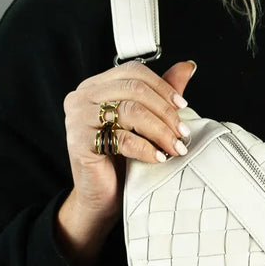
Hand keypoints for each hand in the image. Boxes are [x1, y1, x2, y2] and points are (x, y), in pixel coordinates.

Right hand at [56, 60, 196, 265]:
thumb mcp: (144, 124)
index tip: (182, 106)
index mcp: (96, 86)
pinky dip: (145, 148)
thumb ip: (160, 95)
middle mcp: (82, 97)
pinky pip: (121, 138)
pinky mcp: (79, 142)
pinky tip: (159, 158)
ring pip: (130, 111)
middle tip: (183, 132)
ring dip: (160, 130)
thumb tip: (187, 67)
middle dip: (165, 111)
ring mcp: (77, 118)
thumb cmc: (120, 161)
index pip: (133, 72)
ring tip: (175, 147)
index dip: (162, 87)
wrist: (100, 198)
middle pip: (133, 90)